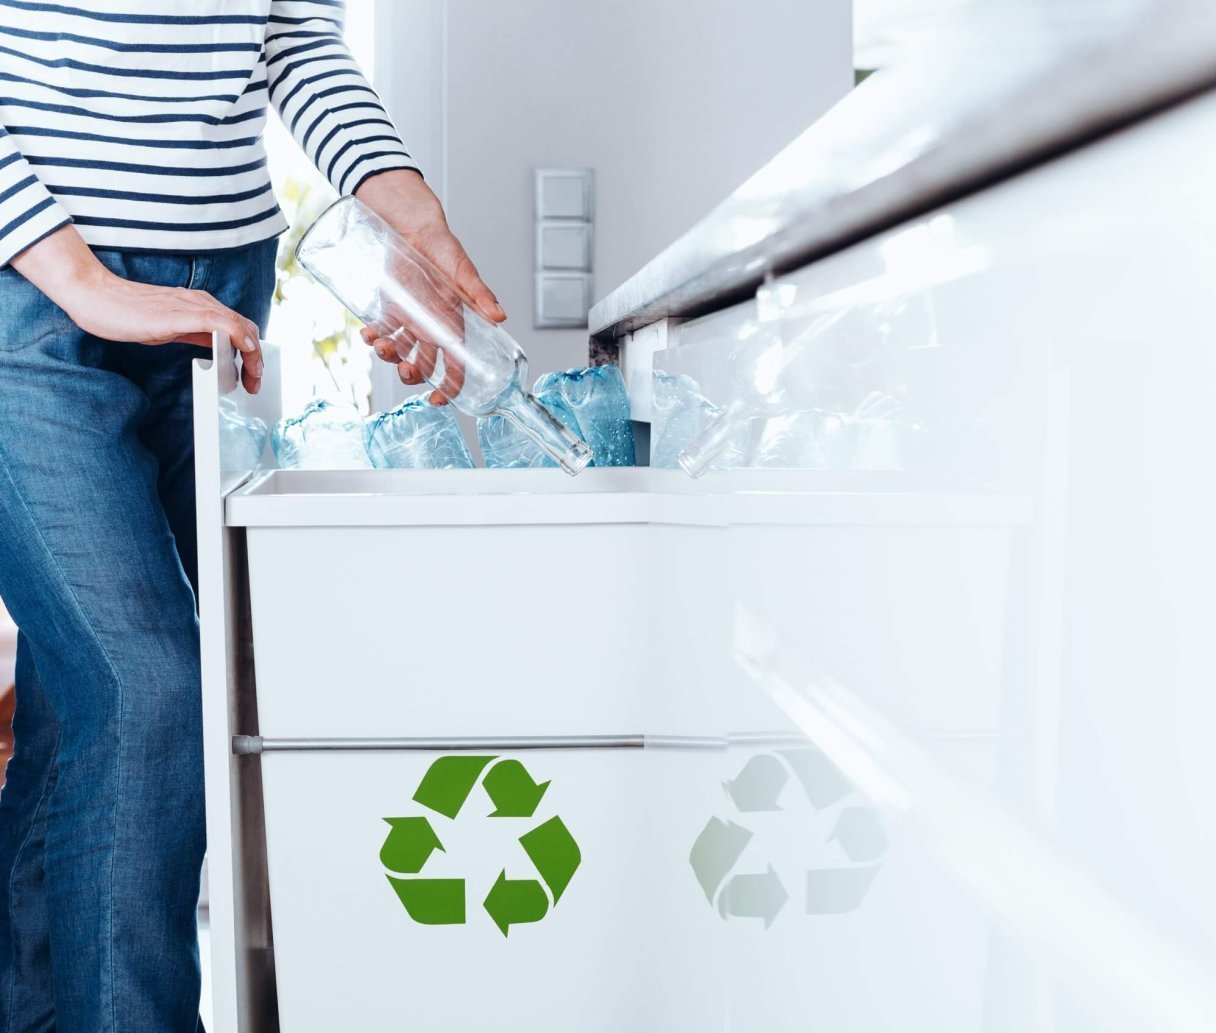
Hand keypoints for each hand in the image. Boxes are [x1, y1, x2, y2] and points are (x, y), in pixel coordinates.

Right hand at [12, 225, 263, 393]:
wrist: (96, 297)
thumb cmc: (128, 313)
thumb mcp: (172, 328)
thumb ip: (197, 335)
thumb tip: (220, 349)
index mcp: (200, 306)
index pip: (239, 325)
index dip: (253, 351)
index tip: (253, 375)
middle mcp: (200, 302)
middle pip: (245, 326)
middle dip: (256, 357)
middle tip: (256, 382)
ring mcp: (190, 305)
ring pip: (237, 324)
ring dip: (252, 353)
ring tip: (253, 377)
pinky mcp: (178, 312)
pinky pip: (216, 321)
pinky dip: (236, 334)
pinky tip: (244, 350)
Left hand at [355, 169, 504, 404]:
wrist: (409, 222)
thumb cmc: (441, 244)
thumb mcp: (461, 269)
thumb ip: (479, 293)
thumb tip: (500, 316)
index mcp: (454, 323)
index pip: (456, 365)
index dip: (450, 386)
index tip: (438, 399)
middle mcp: (432, 326)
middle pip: (424, 364)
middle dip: (412, 374)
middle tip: (403, 367)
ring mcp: (410, 319)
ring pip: (401, 351)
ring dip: (389, 356)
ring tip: (381, 345)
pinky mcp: (390, 307)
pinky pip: (382, 331)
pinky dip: (373, 337)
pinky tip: (368, 332)